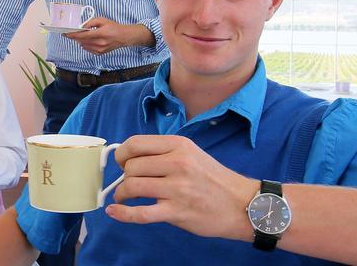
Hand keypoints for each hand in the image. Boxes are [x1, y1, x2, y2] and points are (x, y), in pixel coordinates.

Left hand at [64, 17, 153, 54]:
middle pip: (82, 41)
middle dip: (75, 37)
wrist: (123, 37)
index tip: (65, 33)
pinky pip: (88, 49)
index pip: (83, 35)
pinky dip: (85, 44)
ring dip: (80, 40)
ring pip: (83, 45)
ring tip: (83, 35)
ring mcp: (100, 49)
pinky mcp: (100, 53)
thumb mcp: (102, 20)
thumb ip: (91, 22)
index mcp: (101, 33)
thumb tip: (81, 26)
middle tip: (70, 33)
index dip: (73, 35)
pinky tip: (89, 40)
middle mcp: (100, 43)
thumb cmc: (113, 27)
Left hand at [105, 135, 257, 240]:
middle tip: (129, 183)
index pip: (136, 143)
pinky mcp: (177, 212)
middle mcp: (177, 163)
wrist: (242, 204)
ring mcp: (177, 188)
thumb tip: (130, 158)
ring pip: (132, 186)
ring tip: (125, 197)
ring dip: (122, 194)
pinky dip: (123, 213)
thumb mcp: (191, 153)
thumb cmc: (213, 178)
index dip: (122, 154)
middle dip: (124, 176)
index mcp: (178, 145)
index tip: (122, 162)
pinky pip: (141, 213)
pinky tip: (114, 212)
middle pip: (132, 166)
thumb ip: (163, 153)